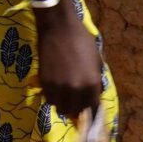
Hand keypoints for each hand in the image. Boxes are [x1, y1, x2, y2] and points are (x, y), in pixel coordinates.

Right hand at [32, 0, 103, 120]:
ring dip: (64, 104)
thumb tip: (95, 93)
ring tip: (64, 96)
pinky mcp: (45, 83)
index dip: (92, 112)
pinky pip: (49, 99)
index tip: (90, 113)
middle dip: (78, 108)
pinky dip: (53, 98)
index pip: (93, 108)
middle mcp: (76, 90)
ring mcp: (59, 88)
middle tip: (76, 102)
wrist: (58, 27)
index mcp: (92, 83)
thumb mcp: (96, 59)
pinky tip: (55, 89)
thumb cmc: (81, 40)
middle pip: (76, 111)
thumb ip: (96, 79)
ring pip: (61, 108)